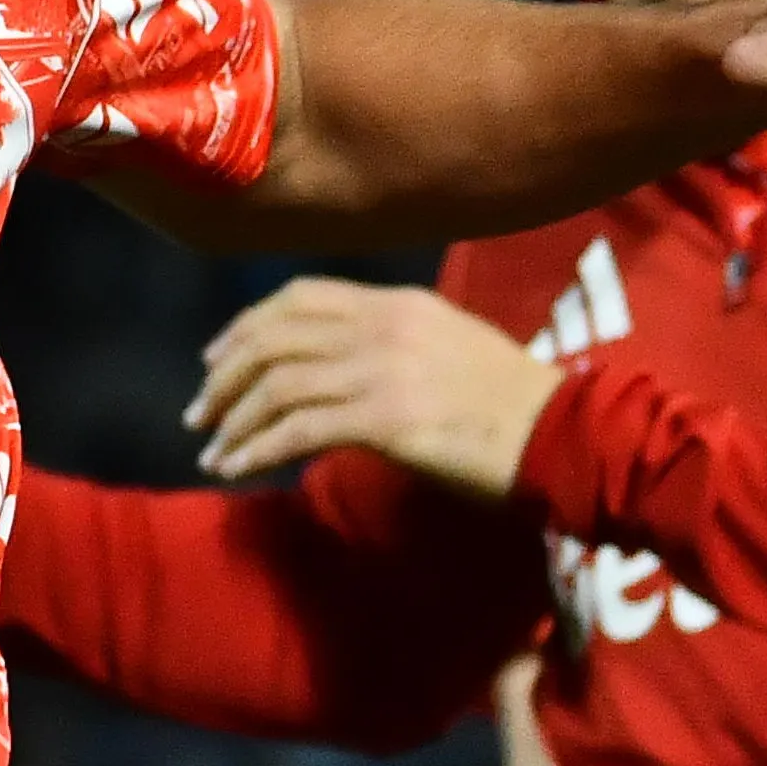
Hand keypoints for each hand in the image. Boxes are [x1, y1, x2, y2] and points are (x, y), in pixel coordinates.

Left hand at [191, 279, 557, 496]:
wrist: (567, 436)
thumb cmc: (514, 404)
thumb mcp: (448, 346)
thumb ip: (390, 343)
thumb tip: (333, 366)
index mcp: (397, 303)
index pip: (299, 297)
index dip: (246, 326)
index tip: (215, 358)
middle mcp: (383, 327)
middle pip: (274, 338)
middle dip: (225, 376)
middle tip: (199, 412)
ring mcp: (383, 370)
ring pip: (276, 385)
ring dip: (233, 420)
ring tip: (212, 450)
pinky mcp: (386, 419)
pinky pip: (296, 431)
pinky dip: (256, 449)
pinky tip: (237, 468)